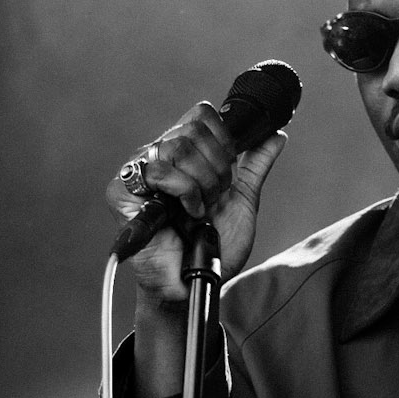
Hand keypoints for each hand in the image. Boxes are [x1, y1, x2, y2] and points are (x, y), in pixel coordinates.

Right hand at [105, 102, 286, 294]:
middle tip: (214, 198)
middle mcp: (159, 157)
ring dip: (201, 183)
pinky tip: (187, 212)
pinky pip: (159, 170)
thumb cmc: (212, 247)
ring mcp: (139, 172)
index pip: (201, 116)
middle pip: (193, 129)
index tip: (228, 176)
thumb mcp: (241, 201)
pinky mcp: (122, 190)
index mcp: (183, 154)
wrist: (197, 281)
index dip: (223, 142)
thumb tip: (276, 136)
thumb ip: (255, 167)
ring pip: (178, 146)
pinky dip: (184, 191)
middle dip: (216, 169)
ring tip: (200, 209)